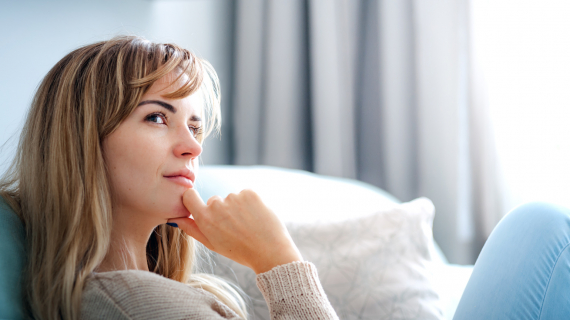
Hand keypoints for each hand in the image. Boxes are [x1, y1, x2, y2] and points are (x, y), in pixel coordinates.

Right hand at [167, 188, 302, 273]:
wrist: (270, 252)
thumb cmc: (240, 251)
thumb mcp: (213, 244)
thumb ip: (193, 229)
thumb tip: (176, 218)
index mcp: (205, 219)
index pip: (189, 196)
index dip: (192, 199)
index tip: (198, 204)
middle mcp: (217, 205)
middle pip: (213, 201)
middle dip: (221, 211)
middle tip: (235, 229)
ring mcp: (234, 197)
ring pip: (231, 199)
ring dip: (237, 208)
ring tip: (248, 225)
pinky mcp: (250, 193)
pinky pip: (245, 195)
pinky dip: (250, 203)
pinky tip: (256, 218)